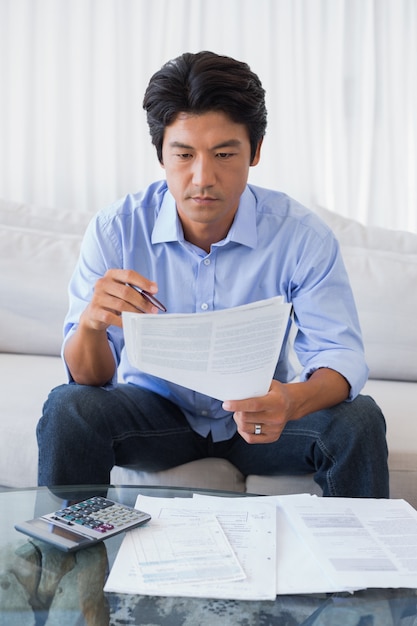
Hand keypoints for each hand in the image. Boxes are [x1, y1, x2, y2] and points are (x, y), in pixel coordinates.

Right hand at [81, 269, 161, 331]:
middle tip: (153, 310)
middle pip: (126, 291)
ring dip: (135, 312)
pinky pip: (112, 317)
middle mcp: (102, 283)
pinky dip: (123, 322)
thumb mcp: (124, 291)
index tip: (155, 290)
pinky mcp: (94, 311)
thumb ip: (138, 288)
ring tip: (145, 317)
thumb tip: (154, 289)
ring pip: (121, 305)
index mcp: (111, 274)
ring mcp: (97, 297)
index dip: (143, 282)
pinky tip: (131, 323)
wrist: (94, 314)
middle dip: (142, 302)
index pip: (129, 275)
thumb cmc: (113, 300)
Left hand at [222, 369, 349, 443]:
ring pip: (245, 428)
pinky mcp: (272, 437)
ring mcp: (274, 429)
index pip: (254, 405)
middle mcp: (276, 417)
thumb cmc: (277, 392)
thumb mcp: (269, 384)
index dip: (238, 405)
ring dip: (239, 420)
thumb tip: (235, 388)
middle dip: (237, 411)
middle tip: (236, 406)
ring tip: (242, 413)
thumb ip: (254, 386)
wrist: (293, 404)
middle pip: (246, 418)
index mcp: (276, 402)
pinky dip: (243, 430)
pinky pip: (250, 438)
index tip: (226, 404)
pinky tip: (246, 422)